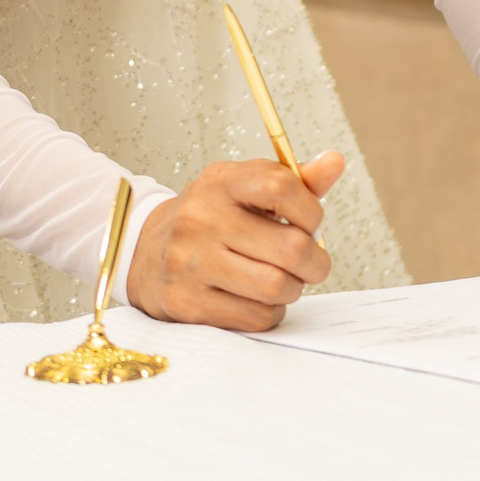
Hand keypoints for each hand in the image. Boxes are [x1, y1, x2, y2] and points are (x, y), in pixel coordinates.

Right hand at [128, 150, 341, 329]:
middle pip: (290, 248)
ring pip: (276, 288)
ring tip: (283, 281)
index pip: (281, 187)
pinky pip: (255, 318)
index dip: (311, 211)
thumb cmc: (211, 217)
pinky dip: (269, 313)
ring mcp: (190, 263)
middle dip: (315, 263)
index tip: (312, 224)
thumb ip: (293, 180)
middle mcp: (201, 218)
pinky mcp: (186, 303)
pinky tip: (256, 298)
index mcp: (220, 182)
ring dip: (292, 290)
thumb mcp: (244, 188)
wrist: (144, 250)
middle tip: (312, 264)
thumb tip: (335, 162)